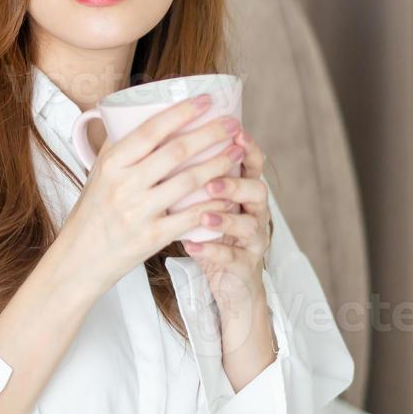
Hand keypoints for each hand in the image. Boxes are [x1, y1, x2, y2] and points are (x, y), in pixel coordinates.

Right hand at [52, 95, 246, 300]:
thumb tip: (142, 114)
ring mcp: (139, 212)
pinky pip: (191, 216)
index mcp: (111, 164)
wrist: (80, 256)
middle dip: (210, 134)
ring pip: (189, 181)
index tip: (206, 101)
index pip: (151, 131)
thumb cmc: (93, 211)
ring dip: (219, 164)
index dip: (182, 113)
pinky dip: (214, 203)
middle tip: (232, 124)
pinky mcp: (152, 237)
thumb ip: (120, 147)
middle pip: (176, 152)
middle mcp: (124, 185)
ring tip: (236, 152)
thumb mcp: (98, 174)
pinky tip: (230, 193)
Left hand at [182, 127, 275, 358]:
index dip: (247, 148)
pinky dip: (212, 252)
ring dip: (225, 219)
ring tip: (204, 216)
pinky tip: (192, 246)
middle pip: (256, 191)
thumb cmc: (209, 233)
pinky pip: (232, 258)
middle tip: (212, 180)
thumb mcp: (202, 202)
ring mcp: (253, 240)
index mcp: (243, 192)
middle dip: (235, 184)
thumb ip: (190, 176)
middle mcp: (254, 212)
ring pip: (249, 226)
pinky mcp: (244, 266)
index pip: (251, 164)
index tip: (235, 131)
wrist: (229, 282)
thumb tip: (156, 140)